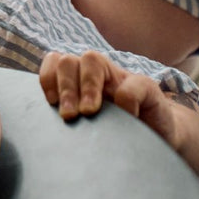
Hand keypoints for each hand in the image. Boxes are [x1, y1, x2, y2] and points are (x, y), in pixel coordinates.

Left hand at [39, 50, 179, 148]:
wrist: (160, 138)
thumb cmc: (115, 135)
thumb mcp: (87, 128)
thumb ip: (67, 120)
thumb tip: (38, 136)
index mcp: (77, 81)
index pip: (53, 63)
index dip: (48, 79)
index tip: (50, 104)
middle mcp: (97, 74)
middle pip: (68, 61)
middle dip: (65, 87)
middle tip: (69, 116)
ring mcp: (121, 78)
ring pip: (92, 60)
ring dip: (87, 86)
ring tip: (89, 112)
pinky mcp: (147, 88)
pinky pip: (131, 85)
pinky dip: (126, 102)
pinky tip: (127, 120)